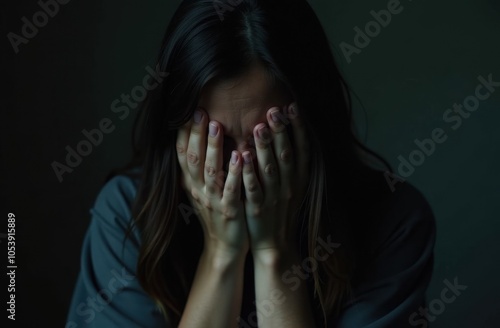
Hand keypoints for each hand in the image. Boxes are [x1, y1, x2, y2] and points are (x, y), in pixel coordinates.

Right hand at [176, 108, 248, 257]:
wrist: (224, 247)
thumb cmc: (216, 213)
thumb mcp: (200, 190)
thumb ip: (198, 169)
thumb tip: (195, 139)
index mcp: (190, 183)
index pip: (182, 154)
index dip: (182, 133)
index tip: (186, 111)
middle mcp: (197, 190)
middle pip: (193, 158)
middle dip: (195, 134)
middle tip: (199, 111)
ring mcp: (212, 201)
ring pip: (210, 171)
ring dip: (213, 148)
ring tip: (216, 125)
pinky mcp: (229, 211)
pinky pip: (230, 189)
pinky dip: (232, 173)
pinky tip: (238, 156)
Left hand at [241, 103, 309, 253]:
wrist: (275, 243)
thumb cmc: (281, 208)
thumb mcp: (293, 185)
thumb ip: (291, 162)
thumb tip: (286, 131)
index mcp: (299, 178)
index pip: (302, 149)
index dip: (298, 127)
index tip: (292, 106)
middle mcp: (289, 185)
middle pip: (286, 154)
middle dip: (280, 131)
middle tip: (273, 109)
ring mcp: (274, 197)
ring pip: (270, 169)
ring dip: (265, 147)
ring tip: (258, 126)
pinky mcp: (258, 209)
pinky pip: (253, 188)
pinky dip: (249, 172)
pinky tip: (242, 155)